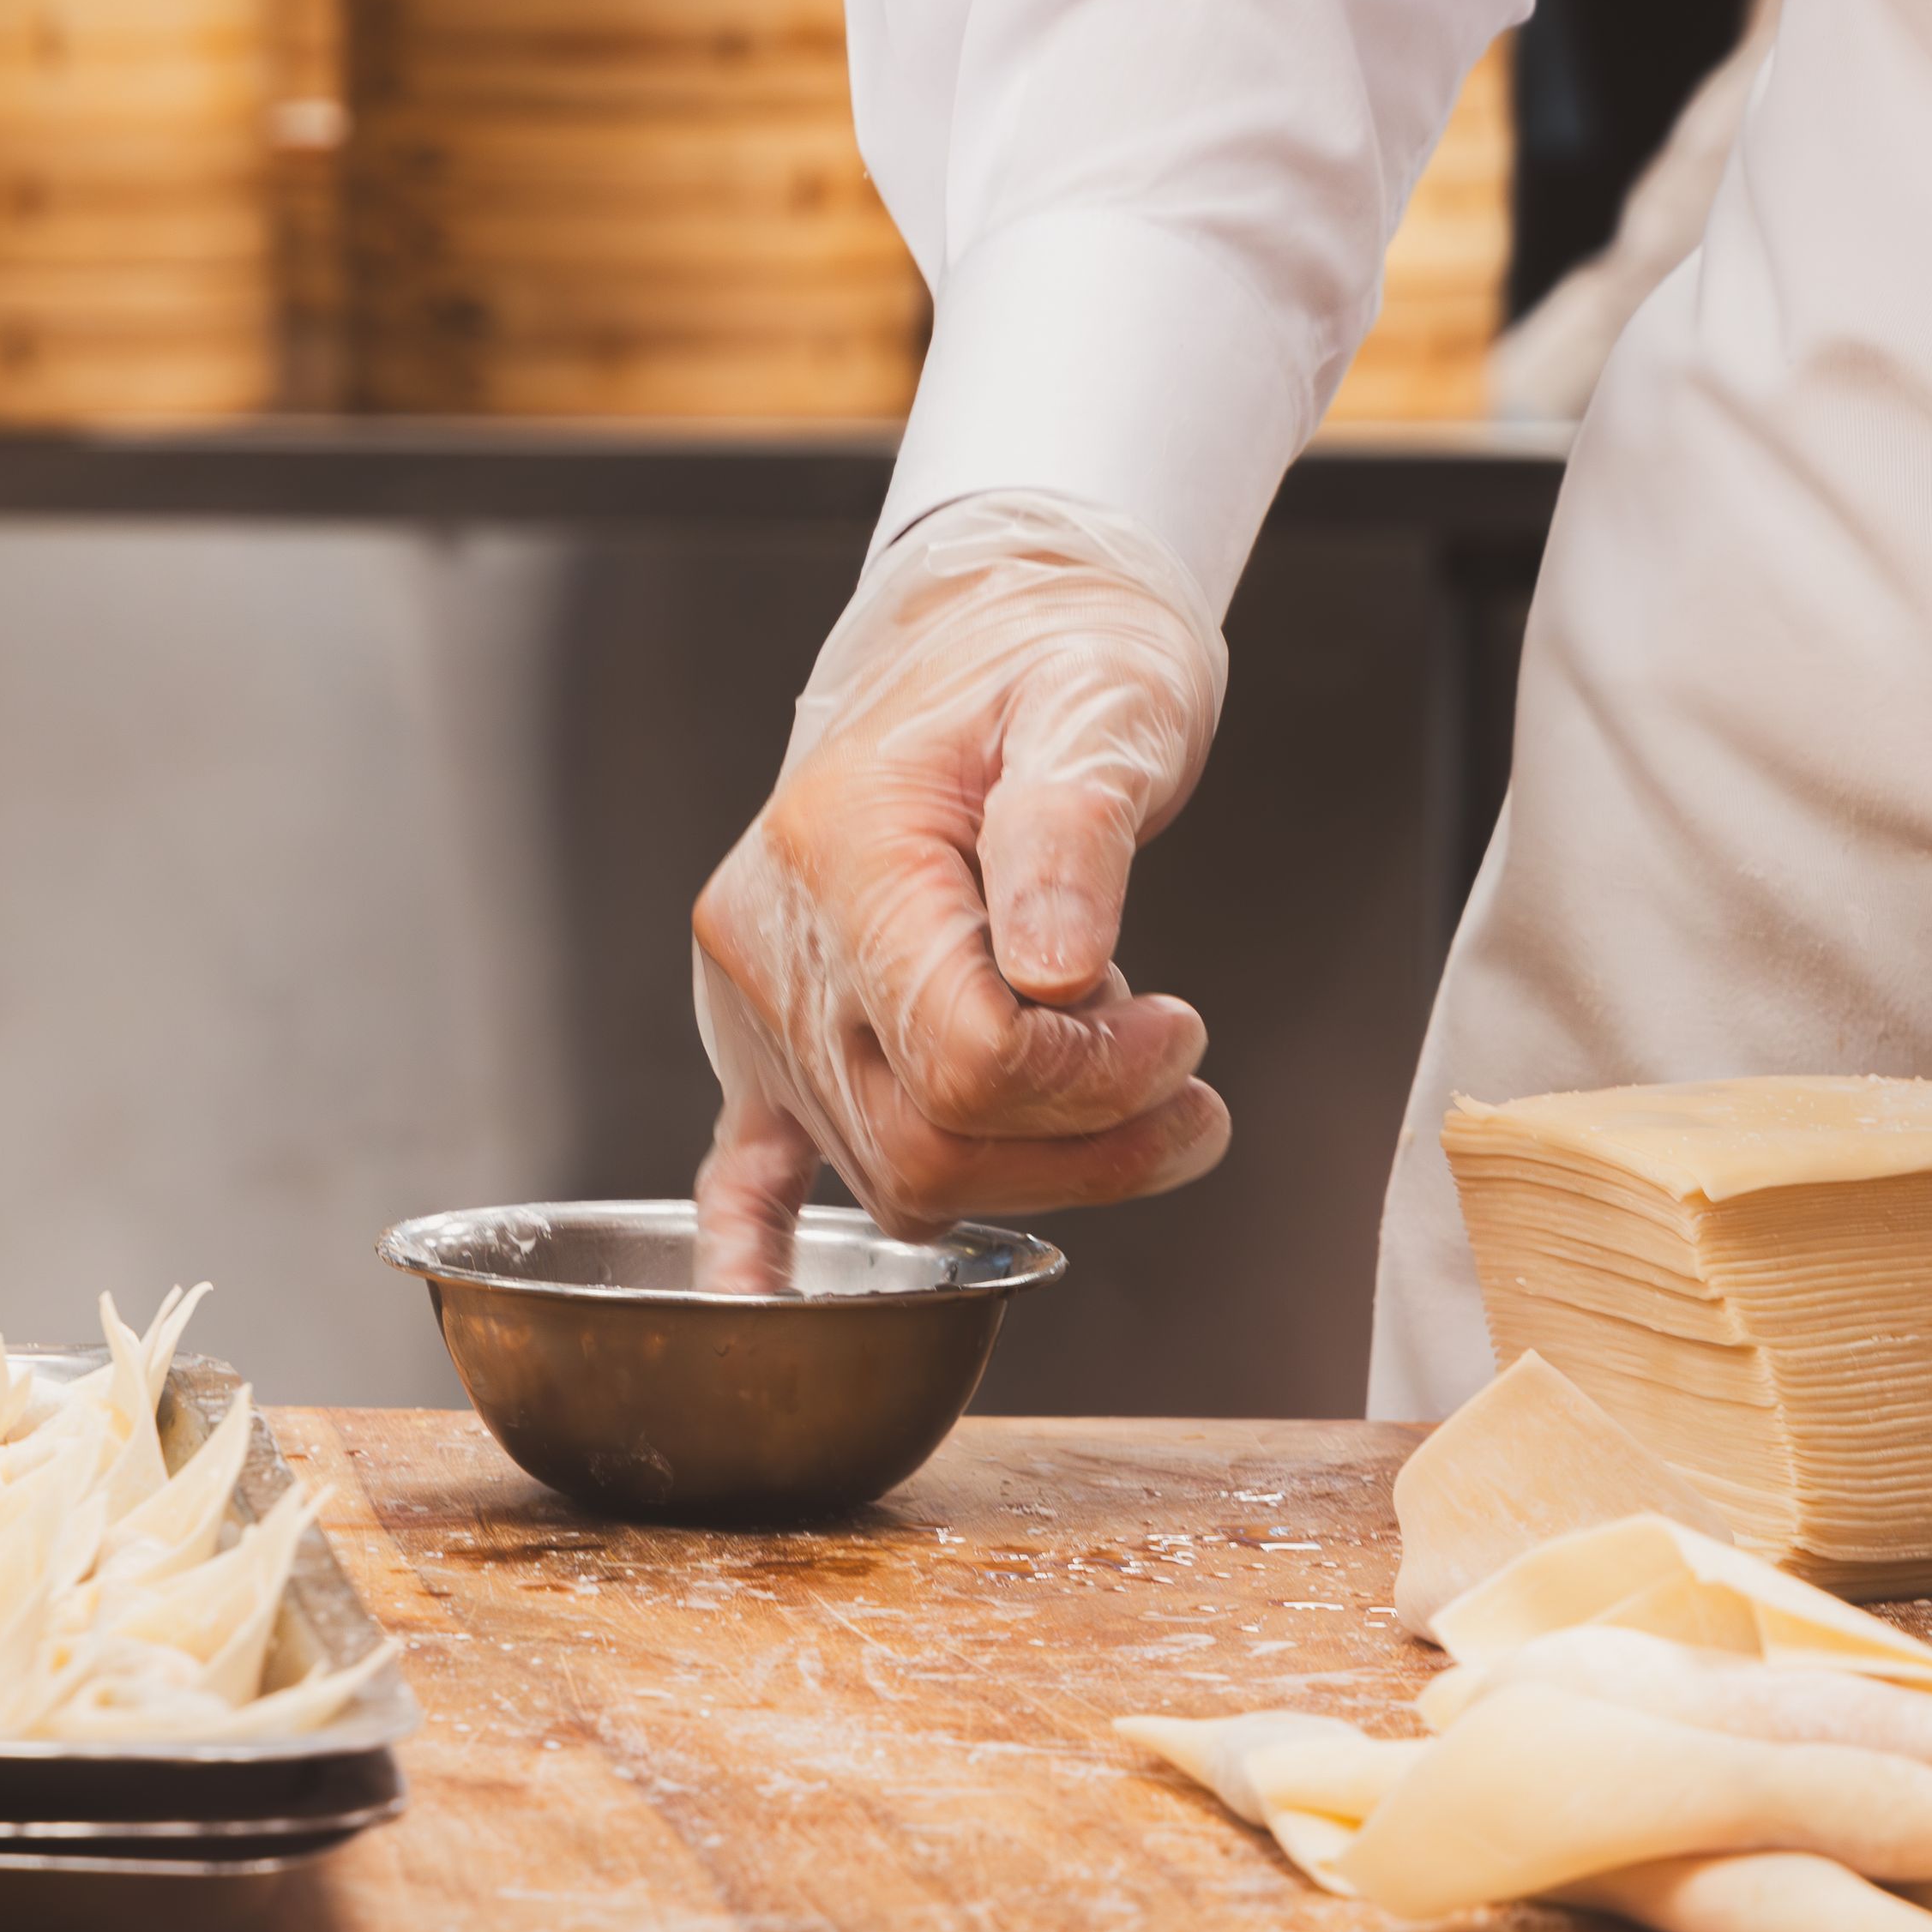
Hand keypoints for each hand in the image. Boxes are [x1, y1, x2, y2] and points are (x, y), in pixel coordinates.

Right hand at [688, 493, 1238, 1280]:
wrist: (982, 628)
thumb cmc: (1055, 656)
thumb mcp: (1103, 699)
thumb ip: (1076, 833)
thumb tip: (1060, 978)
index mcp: (845, 846)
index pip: (964, 1055)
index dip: (1095, 1082)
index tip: (1183, 1031)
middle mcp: (774, 938)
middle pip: (927, 1140)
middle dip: (1084, 1142)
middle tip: (1189, 1081)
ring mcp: (759, 999)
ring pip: (891, 1175)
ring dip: (1026, 1171)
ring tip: (1125, 1090)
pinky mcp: (768, 1036)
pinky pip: (742, 1172)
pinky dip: (761, 1245)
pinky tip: (765, 1303)